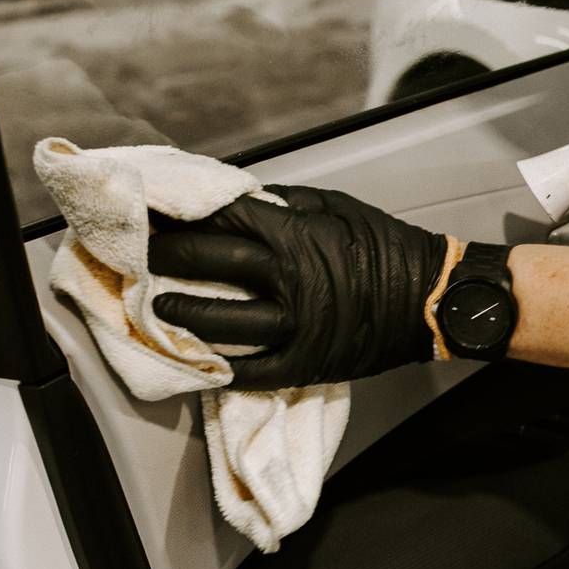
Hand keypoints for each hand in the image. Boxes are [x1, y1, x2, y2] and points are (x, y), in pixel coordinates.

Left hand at [148, 185, 450, 388]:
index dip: (183, 214)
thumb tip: (237, 198)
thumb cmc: (384, 246)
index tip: (154, 212)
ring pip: (221, 322)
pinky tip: (194, 360)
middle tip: (138, 254)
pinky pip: (252, 370)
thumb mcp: (337, 205)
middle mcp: (290, 280)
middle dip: (168, 256)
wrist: (430, 299)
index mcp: (296, 235)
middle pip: (212, 263)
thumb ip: (285, 201)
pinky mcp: (306, 363)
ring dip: (181, 313)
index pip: (224, 218)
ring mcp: (296, 326)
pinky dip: (219, 368)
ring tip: (156, 307)